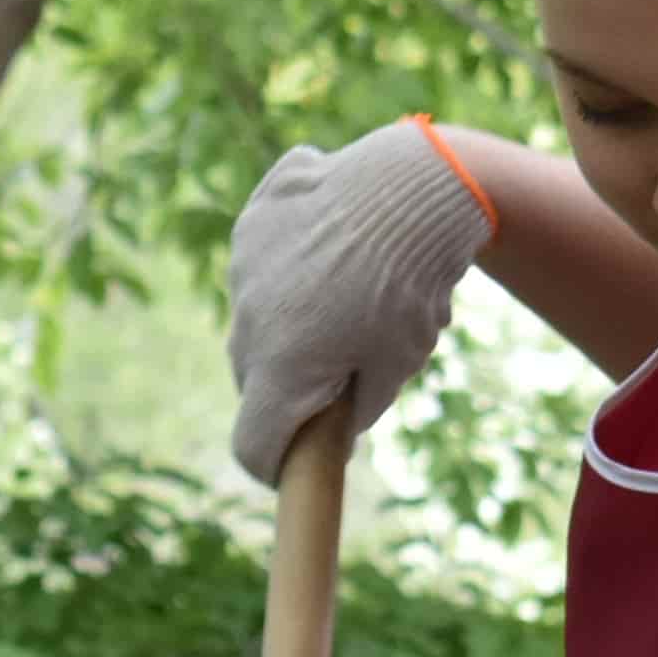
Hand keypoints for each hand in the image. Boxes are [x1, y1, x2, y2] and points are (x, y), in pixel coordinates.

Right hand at [225, 124, 495, 485]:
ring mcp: (244, 264)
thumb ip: (358, 409)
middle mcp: (247, 319)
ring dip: (290, 317)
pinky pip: (264, 250)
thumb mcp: (397, 363)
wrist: (413, 188)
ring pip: (257, 312)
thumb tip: (334, 433)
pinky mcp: (255, 217)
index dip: (274, 466)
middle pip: (253, 375)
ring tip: (353, 292)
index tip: (294, 468)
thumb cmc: (410, 285)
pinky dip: (291, 255)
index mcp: (280, 368)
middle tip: (341, 368)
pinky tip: (338, 241)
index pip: (252, 444)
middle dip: (288, 384)